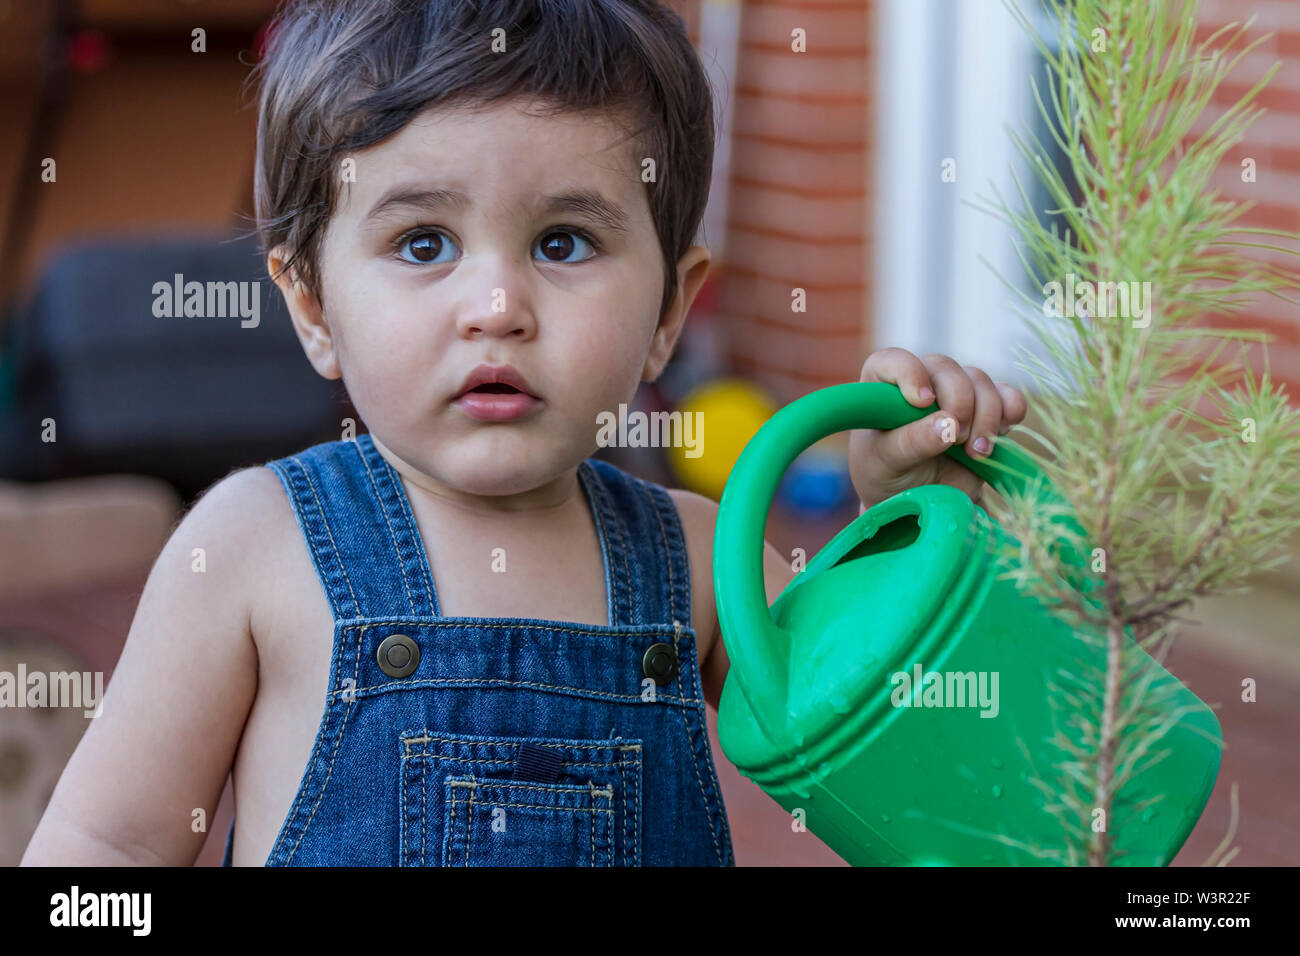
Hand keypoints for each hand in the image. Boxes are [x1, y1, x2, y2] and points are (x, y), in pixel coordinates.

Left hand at [848, 348, 1027, 511]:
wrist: (918, 502)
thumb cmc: (889, 476)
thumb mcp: (889, 463)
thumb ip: (912, 442)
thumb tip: (948, 425)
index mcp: (883, 388)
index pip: (893, 361)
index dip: (910, 373)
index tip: (922, 402)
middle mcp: (921, 382)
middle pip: (946, 368)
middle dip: (958, 402)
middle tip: (956, 439)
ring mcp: (957, 394)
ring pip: (980, 381)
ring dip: (985, 416)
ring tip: (976, 453)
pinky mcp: (987, 411)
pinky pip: (1009, 396)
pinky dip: (1012, 410)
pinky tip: (1003, 433)